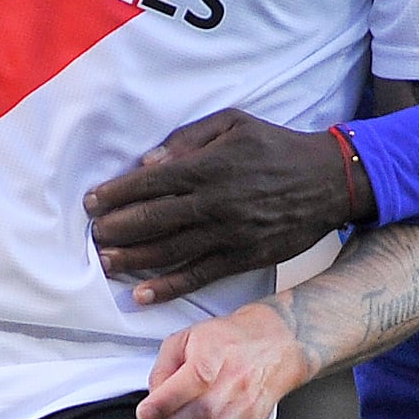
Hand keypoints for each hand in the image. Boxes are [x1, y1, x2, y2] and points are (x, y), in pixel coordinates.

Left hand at [86, 109, 359, 303]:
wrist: (328, 181)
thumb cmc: (275, 146)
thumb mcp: (233, 123)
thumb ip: (187, 139)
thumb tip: (148, 162)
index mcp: (208, 166)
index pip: (149, 183)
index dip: (115, 194)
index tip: (91, 202)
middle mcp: (214, 203)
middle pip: (152, 220)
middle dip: (115, 229)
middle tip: (91, 235)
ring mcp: (227, 234)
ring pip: (168, 251)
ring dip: (131, 259)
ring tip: (105, 261)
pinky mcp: (242, 258)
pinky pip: (198, 276)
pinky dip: (168, 287)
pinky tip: (141, 294)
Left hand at [125, 302, 311, 418]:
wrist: (277, 346)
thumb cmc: (227, 341)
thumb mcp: (187, 337)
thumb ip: (164, 367)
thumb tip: (152, 401)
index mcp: (217, 355)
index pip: (192, 382)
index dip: (165, 403)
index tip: (141, 416)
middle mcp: (234, 385)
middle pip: (198, 418)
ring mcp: (244, 411)